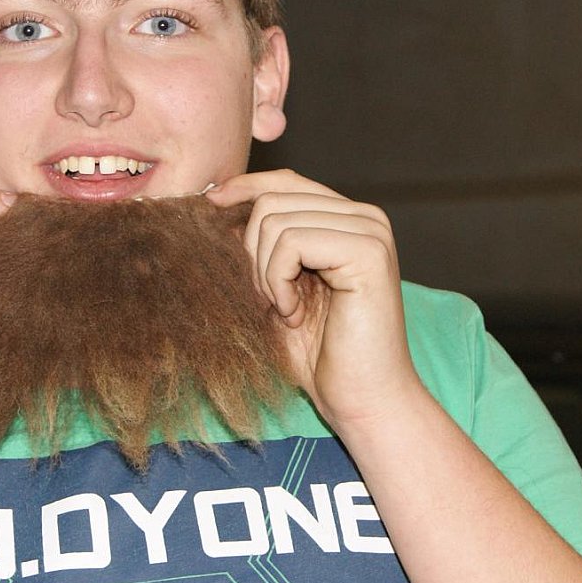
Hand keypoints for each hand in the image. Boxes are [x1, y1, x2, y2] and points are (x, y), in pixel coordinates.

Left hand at [208, 169, 425, 432]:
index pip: (287, 182)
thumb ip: (261, 248)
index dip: (245, 188)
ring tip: (287, 312)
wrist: (362, 400)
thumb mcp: (278, 290)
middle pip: (274, 199)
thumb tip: (217, 204)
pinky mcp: (368, 251)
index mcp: (348, 221)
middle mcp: (366, 217)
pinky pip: (292, 242)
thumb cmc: (321, 356)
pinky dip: (278, 281)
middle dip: (253, 253)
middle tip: (270, 302)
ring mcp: (371, 231)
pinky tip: (295, 314)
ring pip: (276, 220)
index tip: (211, 203)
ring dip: (265, 274)